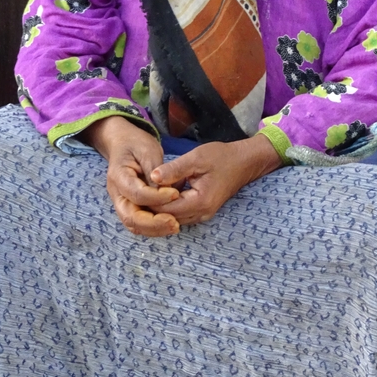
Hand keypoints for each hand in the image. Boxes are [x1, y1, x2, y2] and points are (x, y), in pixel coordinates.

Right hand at [81, 116, 180, 236]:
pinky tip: (169, 225)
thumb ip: (155, 171)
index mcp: (118, 176)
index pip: (136, 194)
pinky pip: (138, 224)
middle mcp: (116, 194)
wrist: (123, 143)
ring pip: (133, 225)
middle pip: (130, 217)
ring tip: (175, 226)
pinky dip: (153, 228)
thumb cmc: (136, 144)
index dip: (157, 197)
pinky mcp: (129, 207)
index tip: (176, 194)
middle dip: (153, 223)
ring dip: (154, 229)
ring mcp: (121, 202)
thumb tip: (165, 191)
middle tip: (175, 222)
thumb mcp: (148, 150)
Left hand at [148, 135, 281, 225]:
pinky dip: (166, 208)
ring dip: (157, 209)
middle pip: (166, 218)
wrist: (244, 162)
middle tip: (133, 194)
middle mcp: (201, 213)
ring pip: (171, 219)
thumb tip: (152, 177)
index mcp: (199, 201)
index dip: (148, 200)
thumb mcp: (197, 158)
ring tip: (141, 195)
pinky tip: (157, 196)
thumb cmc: (221, 157)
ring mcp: (202, 215)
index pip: (165, 209)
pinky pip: (179, 215)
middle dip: (149, 208)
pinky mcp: (201, 212)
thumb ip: (174, 169)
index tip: (135, 188)